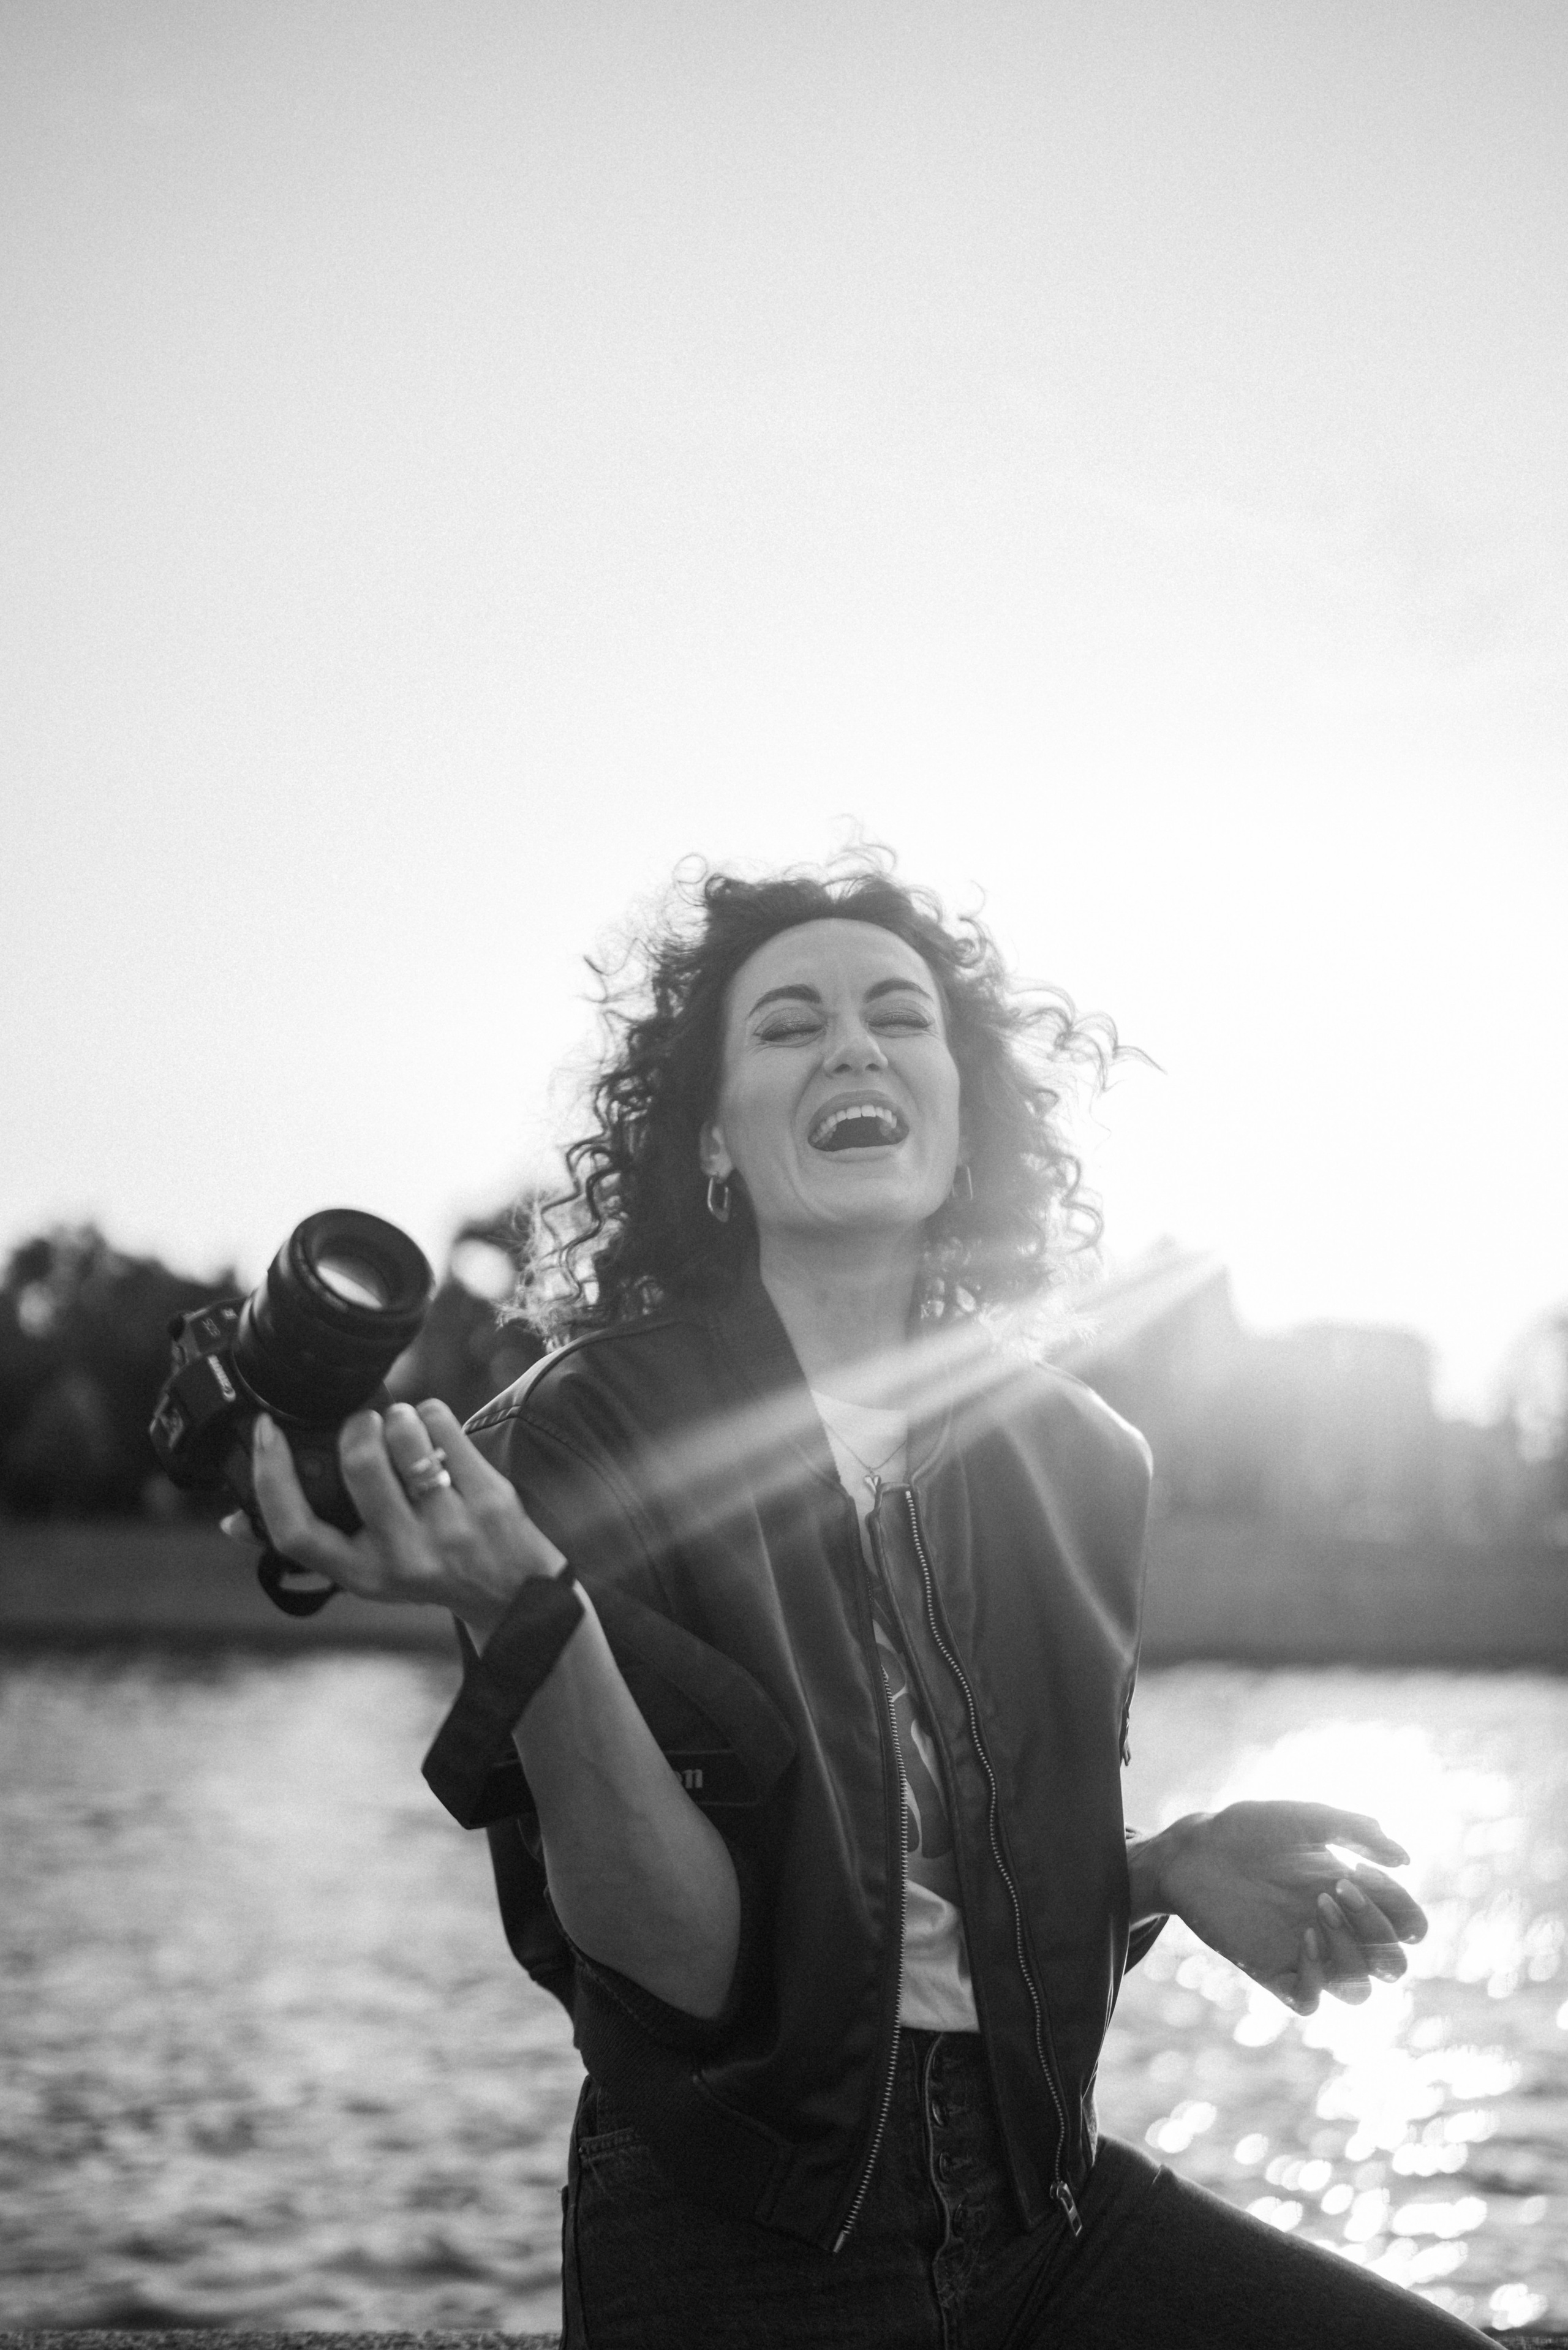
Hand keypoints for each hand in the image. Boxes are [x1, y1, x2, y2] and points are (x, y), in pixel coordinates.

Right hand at [220, 1397, 566, 1637]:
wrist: (511, 1591)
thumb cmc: (423, 1568)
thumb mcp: (363, 1570)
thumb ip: (309, 1541)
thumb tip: (231, 1521)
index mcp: (359, 1574)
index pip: (296, 1531)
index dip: (272, 1476)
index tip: (266, 1431)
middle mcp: (402, 1558)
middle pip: (357, 1463)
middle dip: (356, 1425)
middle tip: (364, 1423)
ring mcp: (449, 1528)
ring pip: (404, 1436)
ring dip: (397, 1415)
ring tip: (401, 1426)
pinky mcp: (487, 1498)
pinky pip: (444, 1427)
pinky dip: (432, 1415)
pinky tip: (433, 1430)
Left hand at [1139, 1801, 1426, 2013]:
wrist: (1195, 1848)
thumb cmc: (1250, 1830)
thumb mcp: (1305, 1818)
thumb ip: (1355, 1829)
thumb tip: (1405, 1858)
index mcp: (1353, 1898)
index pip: (1408, 1927)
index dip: (1402, 1908)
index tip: (1363, 1872)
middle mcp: (1337, 1932)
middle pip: (1393, 1964)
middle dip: (1378, 1928)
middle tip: (1339, 1886)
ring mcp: (1307, 1955)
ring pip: (1359, 1991)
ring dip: (1351, 1954)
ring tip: (1318, 1907)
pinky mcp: (1272, 1972)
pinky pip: (1310, 2002)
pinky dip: (1317, 1979)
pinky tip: (1302, 1939)